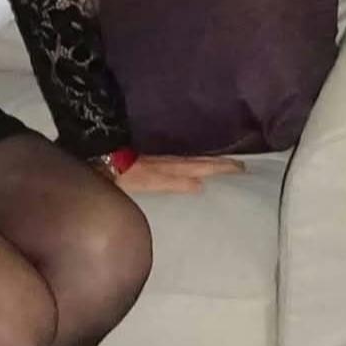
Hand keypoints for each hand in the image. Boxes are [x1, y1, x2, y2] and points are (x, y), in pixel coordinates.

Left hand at [116, 154, 245, 193]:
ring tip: (228, 164)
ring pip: (193, 160)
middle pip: (200, 162)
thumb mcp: (149, 182)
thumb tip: (199, 185)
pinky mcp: (153, 162)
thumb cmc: (124, 176)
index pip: (202, 167)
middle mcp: (170, 162)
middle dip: (222, 164)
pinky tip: (197, 166)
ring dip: (211, 162)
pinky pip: (181, 162)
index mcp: (171, 168)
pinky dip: (194, 162)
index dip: (221, 168)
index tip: (243, 170)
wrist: (102, 159)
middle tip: (244, 166)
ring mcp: (162, 161)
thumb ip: (173, 182)